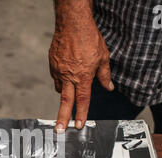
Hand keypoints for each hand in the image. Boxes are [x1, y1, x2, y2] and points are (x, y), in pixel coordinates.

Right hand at [49, 3, 113, 132]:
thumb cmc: (89, 38)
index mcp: (83, 77)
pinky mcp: (52, 64)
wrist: (72, 23)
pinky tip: (66, 74)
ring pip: (60, 89)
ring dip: (64, 94)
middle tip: (58, 130)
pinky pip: (56, 77)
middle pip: (65, 102)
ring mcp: (58, 71)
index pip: (83, 101)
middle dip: (63, 118)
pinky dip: (61, 80)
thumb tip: (109, 86)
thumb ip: (105, 75)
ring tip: (69, 93)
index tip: (79, 125)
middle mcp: (69, 76)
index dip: (82, 115)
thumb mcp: (103, 58)